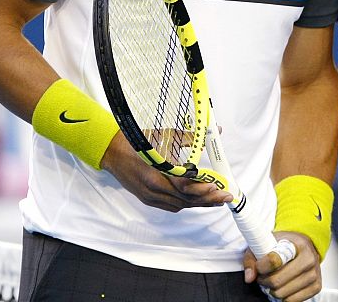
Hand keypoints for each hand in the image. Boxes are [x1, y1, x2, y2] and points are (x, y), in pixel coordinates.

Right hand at [100, 132, 231, 211]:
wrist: (112, 150)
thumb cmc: (137, 141)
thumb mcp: (165, 136)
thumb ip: (190, 137)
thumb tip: (212, 132)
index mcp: (157, 173)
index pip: (185, 186)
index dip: (203, 189)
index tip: (219, 187)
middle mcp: (153, 189)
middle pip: (185, 199)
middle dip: (208, 200)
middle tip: (225, 197)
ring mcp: (149, 196)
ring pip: (179, 204)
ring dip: (198, 203)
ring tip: (216, 200)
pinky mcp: (147, 198)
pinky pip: (170, 205)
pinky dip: (185, 203)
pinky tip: (196, 200)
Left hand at [244, 232, 320, 301]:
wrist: (304, 247)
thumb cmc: (285, 245)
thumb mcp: (267, 243)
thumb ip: (253, 258)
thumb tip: (249, 277)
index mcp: (297, 245)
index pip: (274, 260)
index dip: (261, 266)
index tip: (258, 266)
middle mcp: (309, 259)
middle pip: (277, 281)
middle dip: (265, 281)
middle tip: (263, 276)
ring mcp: (313, 274)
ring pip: (282, 293)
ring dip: (272, 290)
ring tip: (273, 281)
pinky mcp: (316, 287)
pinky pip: (292, 301)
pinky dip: (283, 297)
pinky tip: (283, 287)